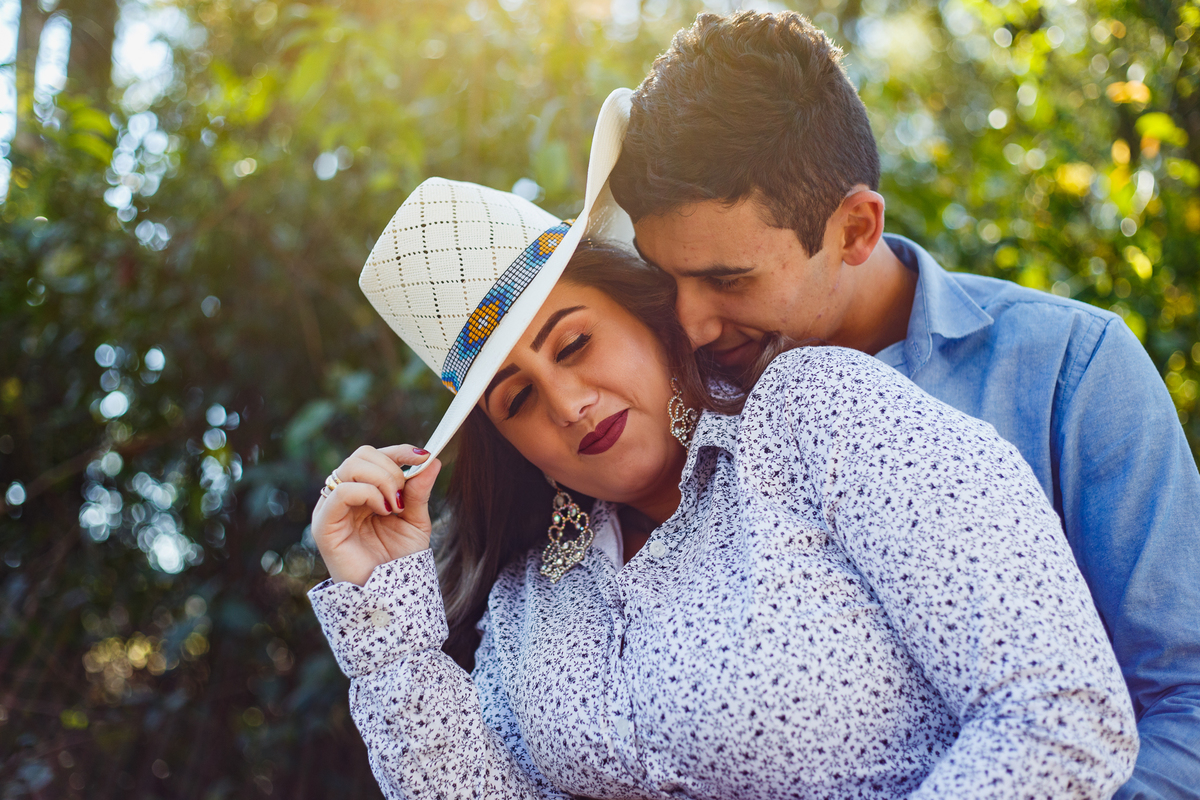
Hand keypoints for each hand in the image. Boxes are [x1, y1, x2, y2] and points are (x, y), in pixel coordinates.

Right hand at [311, 445, 441, 585]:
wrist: (390, 596)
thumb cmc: (399, 561)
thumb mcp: (415, 521)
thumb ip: (419, 491)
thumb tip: (433, 459)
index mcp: (362, 492)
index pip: (372, 456)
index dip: (397, 451)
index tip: (422, 456)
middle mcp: (343, 496)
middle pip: (360, 456)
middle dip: (390, 468)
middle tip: (404, 495)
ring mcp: (331, 509)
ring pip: (349, 467)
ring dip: (381, 480)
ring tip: (395, 506)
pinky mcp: (324, 525)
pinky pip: (340, 492)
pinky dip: (367, 493)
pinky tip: (384, 510)